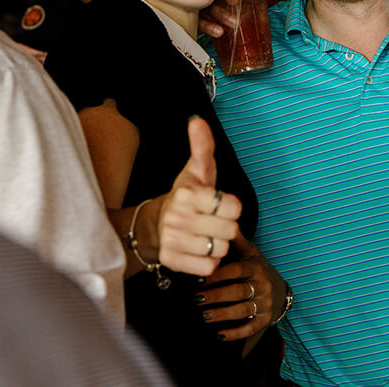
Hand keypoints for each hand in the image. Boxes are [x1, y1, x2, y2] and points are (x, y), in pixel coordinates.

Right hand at [157, 117, 241, 275]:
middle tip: (211, 222)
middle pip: (230, 231)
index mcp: (188, 193)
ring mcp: (173, 240)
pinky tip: (197, 250)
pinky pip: (208, 268)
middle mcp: (177, 217)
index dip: (231, 207)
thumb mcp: (197, 170)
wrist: (155, 224)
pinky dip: (207, 262)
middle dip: (225, 227)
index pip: (234, 207)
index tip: (218, 205)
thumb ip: (202, 146)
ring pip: (219, 250)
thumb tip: (197, 120)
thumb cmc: (186, 196)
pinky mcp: (171, 261)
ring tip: (204, 235)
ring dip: (216, 245)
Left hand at [196, 233, 283, 340]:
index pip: (238, 270)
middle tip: (196, 299)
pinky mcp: (264, 321)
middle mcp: (263, 286)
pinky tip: (219, 335)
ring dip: (222, 314)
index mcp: (256, 267)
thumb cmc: (256, 269)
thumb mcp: (250, 252)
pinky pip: (250, 328)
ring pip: (243, 311)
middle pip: (239, 291)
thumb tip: (223, 222)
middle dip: (217, 296)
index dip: (219, 275)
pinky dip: (234, 333)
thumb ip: (235, 241)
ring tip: (203, 315)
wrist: (279, 291)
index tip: (200, 279)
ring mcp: (265, 304)